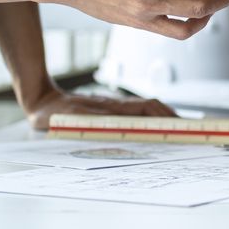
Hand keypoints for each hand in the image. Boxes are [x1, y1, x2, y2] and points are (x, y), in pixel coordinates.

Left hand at [24, 86, 176, 130]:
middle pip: (152, 107)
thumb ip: (91, 120)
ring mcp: (116, 107)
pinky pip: (138, 113)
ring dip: (164, 117)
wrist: (41, 100)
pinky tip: (156, 126)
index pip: (146, 108)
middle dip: (172, 116)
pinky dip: (152, 118)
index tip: (178, 124)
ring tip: (178, 128)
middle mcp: (117, 105)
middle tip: (187, 128)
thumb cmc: (53, 113)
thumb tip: (116, 122)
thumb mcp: (71, 119)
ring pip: (147, 109)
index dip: (164, 115)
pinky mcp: (111, 112)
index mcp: (111, 107)